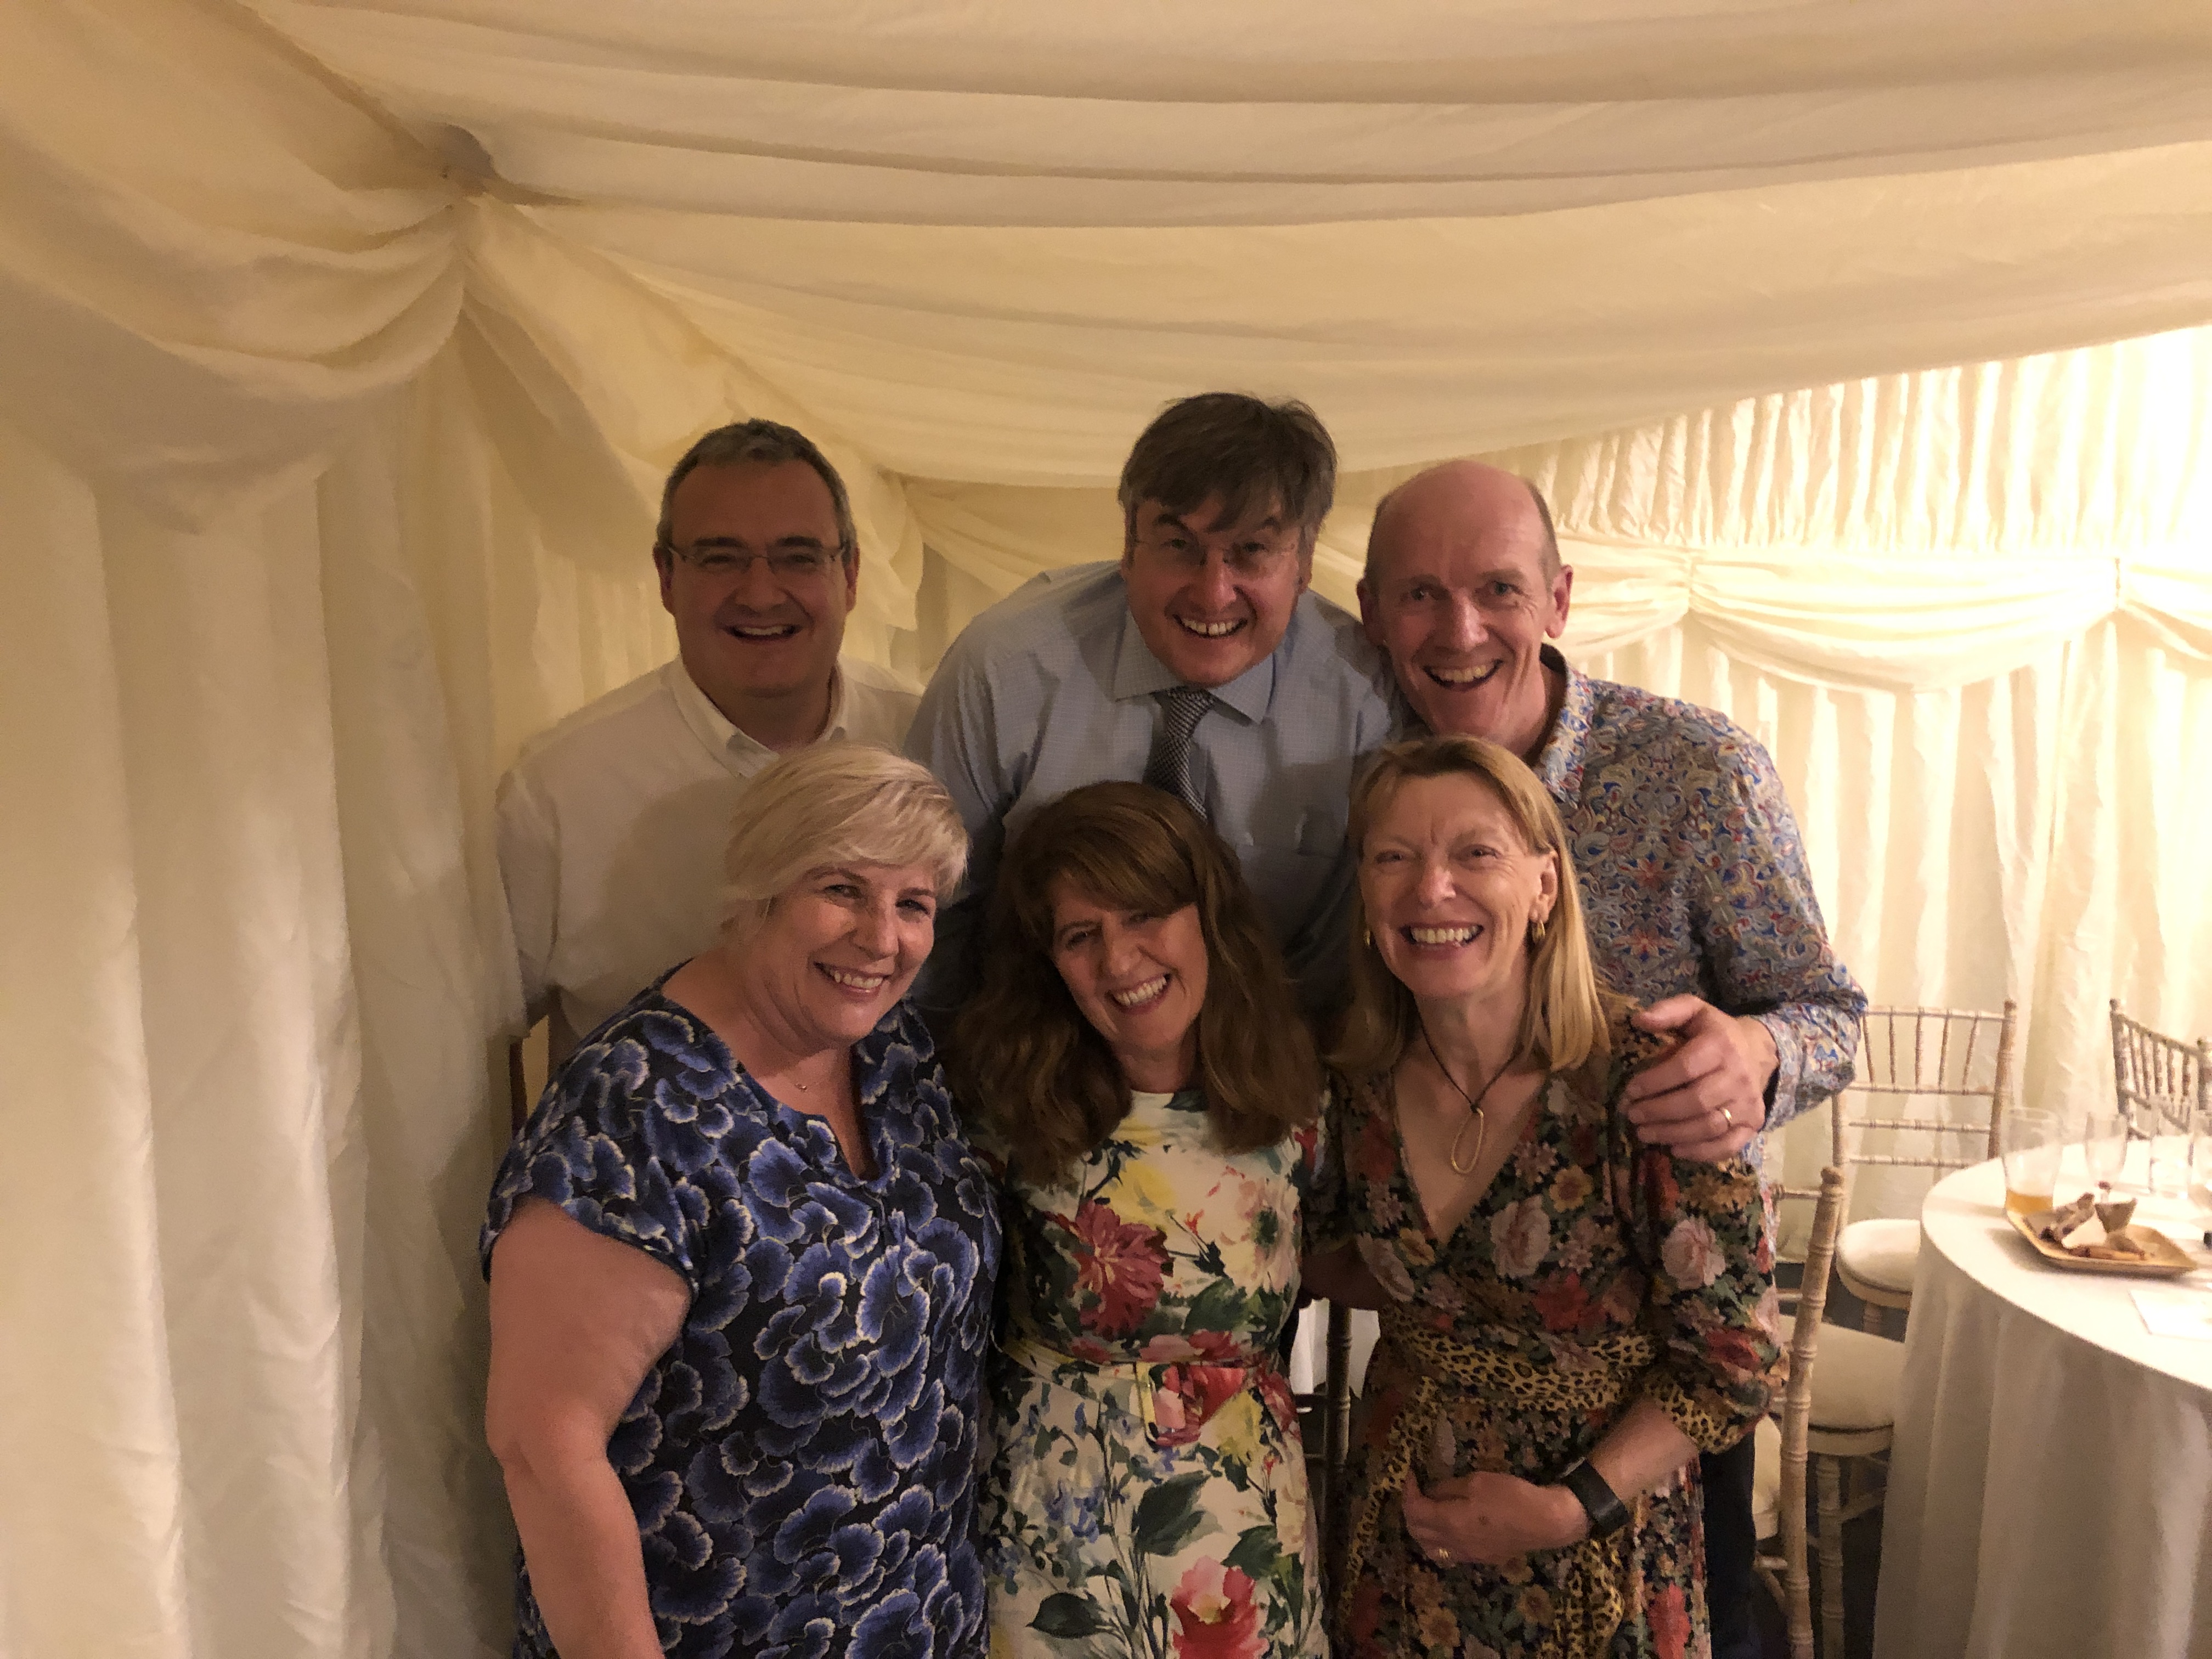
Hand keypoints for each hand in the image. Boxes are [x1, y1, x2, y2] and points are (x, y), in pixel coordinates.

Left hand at [1401, 1470, 1585, 1566]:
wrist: (1546, 1522)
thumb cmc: (1511, 1496)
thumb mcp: (1477, 1482)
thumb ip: (1449, 1488)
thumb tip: (1432, 1492)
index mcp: (1450, 1523)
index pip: (1414, 1511)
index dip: (1408, 1492)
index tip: (1411, 1475)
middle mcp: (1455, 1544)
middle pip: (1418, 1533)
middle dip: (1411, 1511)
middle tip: (1415, 1491)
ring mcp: (1469, 1556)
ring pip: (1431, 1549)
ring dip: (1422, 1530)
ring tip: (1426, 1511)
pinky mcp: (1482, 1559)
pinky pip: (1450, 1553)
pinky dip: (1439, 1541)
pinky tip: (1448, 1528)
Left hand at [1620, 996, 1776, 1160]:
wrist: (1758, 1051)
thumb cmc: (1715, 1033)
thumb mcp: (1694, 1011)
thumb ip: (1668, 1011)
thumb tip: (1638, 1020)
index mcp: (1720, 1046)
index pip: (1684, 1068)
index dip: (1654, 1082)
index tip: (1629, 1091)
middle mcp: (1738, 1076)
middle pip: (1696, 1101)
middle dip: (1658, 1111)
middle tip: (1632, 1115)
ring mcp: (1748, 1103)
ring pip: (1709, 1126)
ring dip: (1672, 1134)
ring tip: (1643, 1134)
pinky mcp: (1753, 1124)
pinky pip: (1727, 1145)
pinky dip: (1700, 1152)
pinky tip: (1674, 1150)